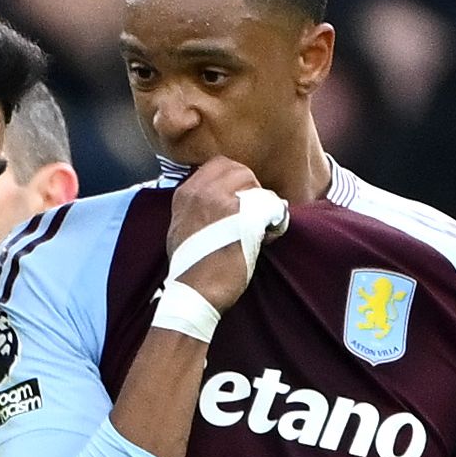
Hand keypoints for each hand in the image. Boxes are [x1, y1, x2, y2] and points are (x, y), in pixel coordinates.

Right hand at [162, 156, 277, 314]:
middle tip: (253, 210)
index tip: (239, 196)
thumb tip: (221, 198)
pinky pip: (272, 206)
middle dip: (252, 187)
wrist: (193, 292)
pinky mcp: (243, 218)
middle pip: (239, 169)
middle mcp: (201, 192)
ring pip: (257, 186)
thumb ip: (196, 207)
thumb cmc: (189, 267)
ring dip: (263, 203)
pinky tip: (268, 236)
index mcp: (185, 193)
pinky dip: (275, 221)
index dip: (235, 178)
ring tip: (261, 226)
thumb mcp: (180, 228)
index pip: (218, 165)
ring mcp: (222, 202)